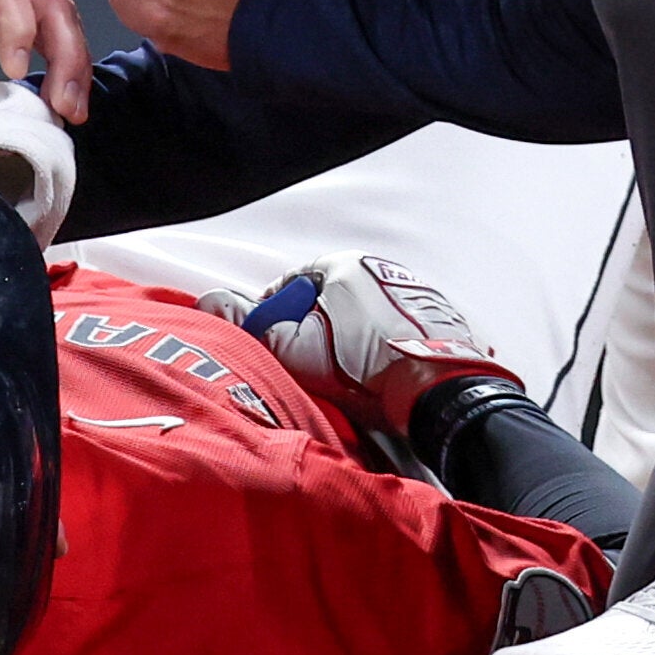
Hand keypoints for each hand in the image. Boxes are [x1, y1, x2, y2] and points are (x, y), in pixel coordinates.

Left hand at [0, 0, 90, 123]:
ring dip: (70, 67)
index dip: (19, 29)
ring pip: (53, 26)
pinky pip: (38, 45)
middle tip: (64, 105)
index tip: (12, 72)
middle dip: (67, 55)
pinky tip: (53, 105)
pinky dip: (54, 73)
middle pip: (48, 7)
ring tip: (68, 113)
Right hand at [223, 253, 517, 440]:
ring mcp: (415, 290)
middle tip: (313, 366)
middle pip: (329, 298)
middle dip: (316, 328)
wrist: (439, 389)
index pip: (291, 284)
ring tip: (351, 374)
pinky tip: (384, 372)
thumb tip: (212, 304)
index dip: (276, 316)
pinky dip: (386, 344)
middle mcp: (381, 267)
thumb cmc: (366, 366)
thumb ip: (258, 328)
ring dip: (352, 337)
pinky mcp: (441, 316)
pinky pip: (398, 328)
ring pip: (364, 314)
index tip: (276, 345)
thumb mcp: (300, 351)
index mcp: (345, 264)